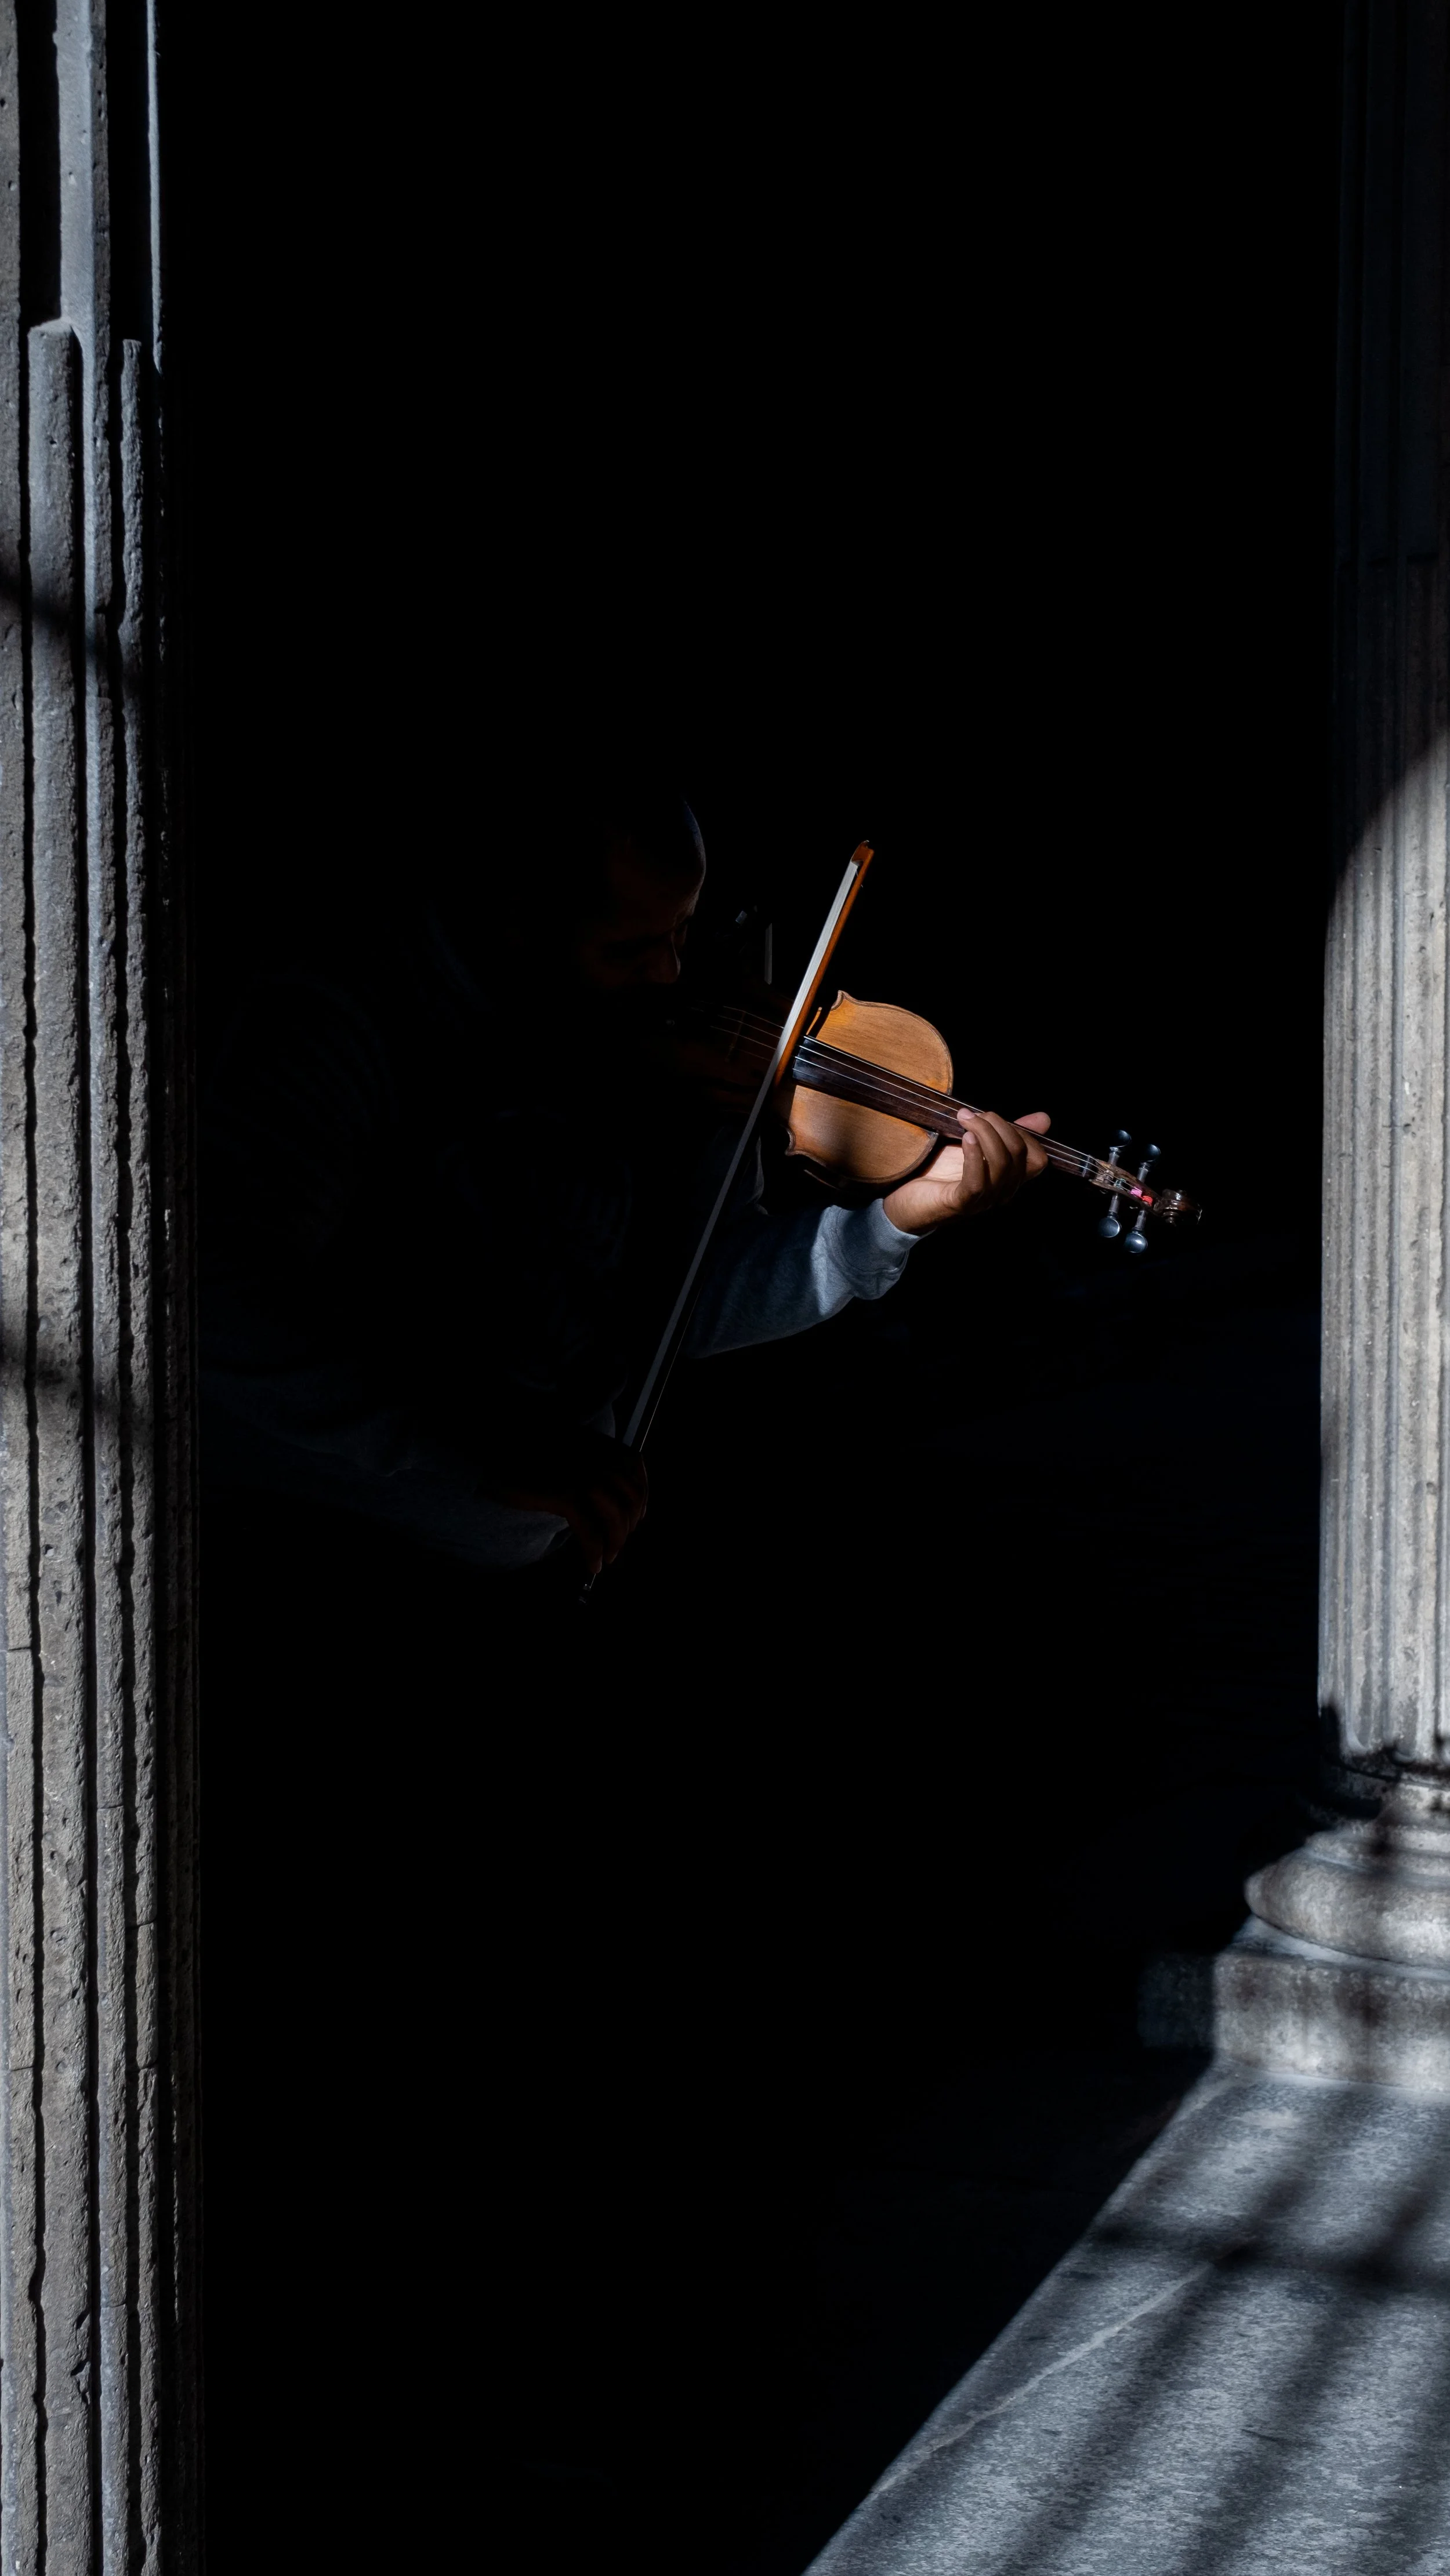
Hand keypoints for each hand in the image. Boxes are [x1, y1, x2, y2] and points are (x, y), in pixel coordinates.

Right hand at [490, 1428, 648, 1575]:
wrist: (494, 1454)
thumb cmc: (528, 1458)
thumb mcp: (570, 1454)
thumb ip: (594, 1467)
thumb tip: (616, 1500)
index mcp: (603, 1445)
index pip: (637, 1476)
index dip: (640, 1502)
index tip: (635, 1520)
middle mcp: (600, 1458)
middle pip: (630, 1500)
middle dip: (626, 1528)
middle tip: (615, 1546)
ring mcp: (585, 1476)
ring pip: (616, 1518)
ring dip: (615, 1543)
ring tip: (607, 1557)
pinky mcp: (567, 1495)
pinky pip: (590, 1532)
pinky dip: (594, 1552)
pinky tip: (592, 1563)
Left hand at [882, 1110, 1050, 1237]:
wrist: (905, 1200)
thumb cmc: (940, 1171)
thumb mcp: (977, 1145)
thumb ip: (1006, 1133)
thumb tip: (1044, 1119)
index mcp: (1009, 1179)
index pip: (1037, 1158)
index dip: (1022, 1133)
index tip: (993, 1117)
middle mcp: (1002, 1192)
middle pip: (1018, 1155)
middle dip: (999, 1126)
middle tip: (974, 1114)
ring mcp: (983, 1201)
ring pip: (1001, 1165)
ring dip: (985, 1134)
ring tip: (965, 1119)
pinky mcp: (961, 1204)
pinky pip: (978, 1182)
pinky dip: (974, 1156)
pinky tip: (966, 1138)